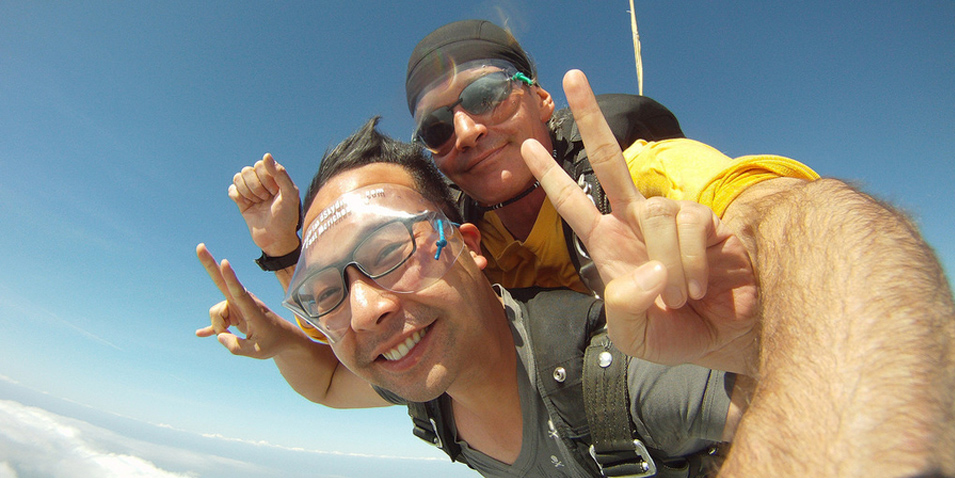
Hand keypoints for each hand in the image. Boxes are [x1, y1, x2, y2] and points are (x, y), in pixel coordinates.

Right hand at [195, 243, 307, 357]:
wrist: (283, 338)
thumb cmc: (273, 342)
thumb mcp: (257, 352)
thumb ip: (235, 346)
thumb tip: (220, 336)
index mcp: (253, 311)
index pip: (240, 292)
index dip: (231, 278)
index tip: (225, 262)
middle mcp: (244, 303)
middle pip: (223, 282)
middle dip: (210, 265)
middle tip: (199, 246)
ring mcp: (237, 306)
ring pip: (216, 314)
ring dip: (220, 329)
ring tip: (238, 335)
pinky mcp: (233, 312)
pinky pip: (217, 320)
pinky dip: (211, 329)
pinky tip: (200, 334)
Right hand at [230, 153, 300, 255]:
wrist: (277, 240)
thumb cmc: (287, 217)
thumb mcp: (290, 194)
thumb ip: (280, 174)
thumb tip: (266, 156)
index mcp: (276, 177)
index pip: (260, 165)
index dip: (265, 178)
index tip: (275, 192)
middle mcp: (263, 182)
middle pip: (247, 171)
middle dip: (256, 186)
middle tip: (266, 199)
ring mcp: (252, 192)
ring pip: (238, 178)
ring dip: (247, 192)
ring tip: (258, 203)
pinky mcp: (242, 203)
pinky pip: (232, 190)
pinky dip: (237, 196)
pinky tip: (247, 204)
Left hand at [520, 70, 757, 373]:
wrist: (726, 339)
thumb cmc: (675, 334)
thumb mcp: (636, 336)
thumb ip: (626, 308)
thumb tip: (647, 269)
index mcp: (609, 244)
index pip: (574, 202)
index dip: (550, 176)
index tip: (527, 146)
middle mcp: (636, 222)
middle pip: (607, 160)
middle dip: (589, 119)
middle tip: (571, 74)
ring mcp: (671, 218)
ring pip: (655, 212)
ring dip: (667, 263)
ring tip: (679, 296)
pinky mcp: (706, 222)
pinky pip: (688, 225)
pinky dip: (690, 262)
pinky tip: (700, 285)